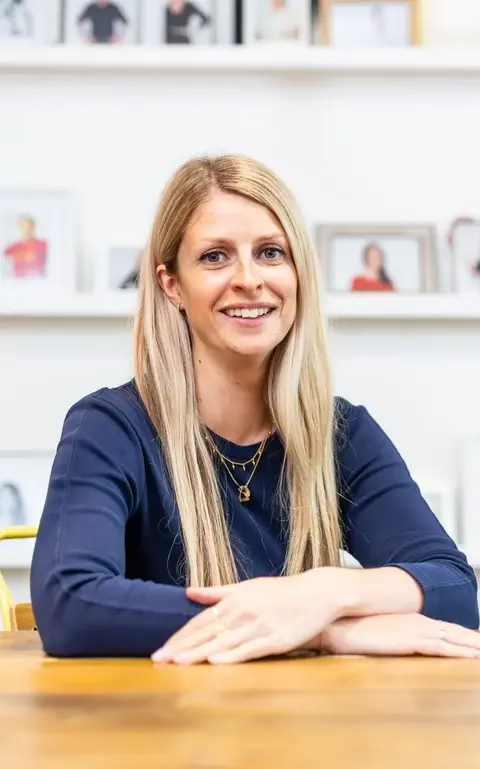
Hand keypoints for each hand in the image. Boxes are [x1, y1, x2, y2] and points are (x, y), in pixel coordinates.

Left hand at [151, 572, 338, 664]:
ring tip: (178, 663)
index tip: (161, 649)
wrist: (318, 592)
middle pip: (206, 632)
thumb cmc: (281, 592)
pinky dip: (232, 655)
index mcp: (234, 600)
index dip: (180, 635)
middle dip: (181, 646)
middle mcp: (242, 612)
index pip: (200, 621)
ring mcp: (259, 625)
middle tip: (158, 659)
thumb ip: (216, 592)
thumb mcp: (247, 587)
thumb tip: (189, 592)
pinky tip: (216, 661)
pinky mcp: (275, 639)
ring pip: (223, 641)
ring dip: (199, 653)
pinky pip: (249, 648)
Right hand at [320, 614, 479, 658]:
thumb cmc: (349, 626)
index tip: (476, 643)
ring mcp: (415, 630)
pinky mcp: (409, 640)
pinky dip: (460, 653)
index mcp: (410, 620)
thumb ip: (385, 634)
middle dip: (473, 642)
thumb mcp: (373, 631)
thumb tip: (388, 639)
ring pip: (454, 640)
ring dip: (473, 647)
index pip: (444, 629)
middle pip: (455, 633)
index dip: (462, 636)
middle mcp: (417, 622)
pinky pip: (442, 648)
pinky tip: (473, 657)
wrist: (336, 618)